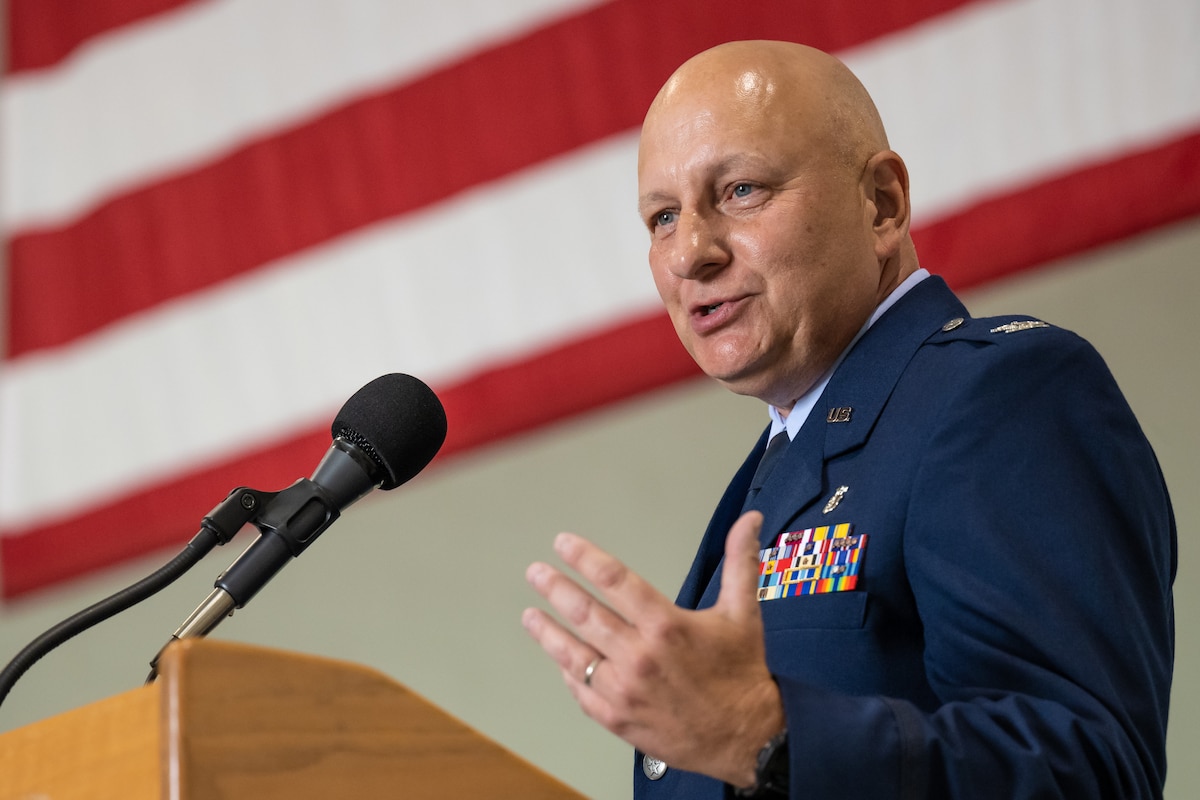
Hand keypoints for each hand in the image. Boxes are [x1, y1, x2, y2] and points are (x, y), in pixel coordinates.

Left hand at [521, 511, 783, 786]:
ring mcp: (625, 690)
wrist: (748, 738)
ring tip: (530, 616)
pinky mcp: (618, 719)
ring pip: (574, 655)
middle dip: (555, 588)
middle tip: (536, 573)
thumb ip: (740, 562)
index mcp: (666, 625)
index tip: (563, 544)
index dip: (584, 558)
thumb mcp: (743, 613)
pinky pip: (582, 692)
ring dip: (548, 632)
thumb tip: (750, 520)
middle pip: (585, 613)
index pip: (615, 580)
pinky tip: (561, 662)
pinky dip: (569, 675)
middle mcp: (640, 656)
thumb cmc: (742, 674)